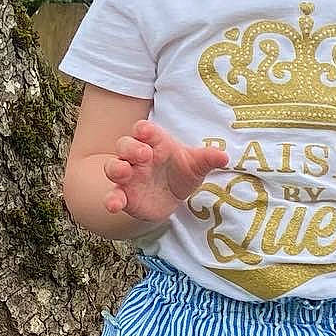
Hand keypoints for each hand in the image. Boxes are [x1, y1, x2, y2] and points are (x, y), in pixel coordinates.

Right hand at [103, 120, 227, 222]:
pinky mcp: (124, 196)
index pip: (144, 130)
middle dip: (131, 147)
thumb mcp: (196, 165)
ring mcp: (128, 176)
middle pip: (125, 144)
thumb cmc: (181, 172)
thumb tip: (224, 157)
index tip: (147, 132)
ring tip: (124, 172)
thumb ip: (207, 158)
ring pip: (113, 166)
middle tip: (144, 154)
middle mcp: (137, 157)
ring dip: (116, 168)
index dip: (144, 130)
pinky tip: (113, 205)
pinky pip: (113, 195)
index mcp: (154, 142)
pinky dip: (110, 199)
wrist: (170, 197)